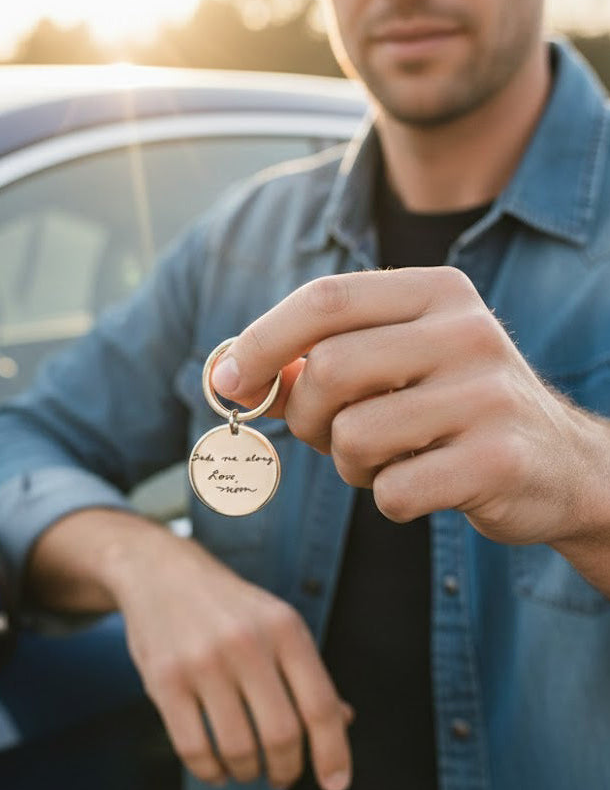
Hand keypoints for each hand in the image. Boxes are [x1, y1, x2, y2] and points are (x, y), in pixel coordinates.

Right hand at [97, 519, 353, 789]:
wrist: (159, 571)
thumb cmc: (225, 604)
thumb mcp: (275, 620)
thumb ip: (306, 671)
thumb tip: (344, 721)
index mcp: (284, 627)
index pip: (320, 705)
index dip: (333, 753)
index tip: (335, 783)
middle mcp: (246, 642)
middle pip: (282, 734)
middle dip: (286, 769)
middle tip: (281, 774)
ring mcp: (202, 661)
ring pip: (238, 748)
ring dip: (248, 772)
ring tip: (246, 767)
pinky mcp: (164, 679)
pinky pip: (193, 748)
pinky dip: (210, 772)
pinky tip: (217, 766)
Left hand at [212, 266, 603, 549]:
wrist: (560, 466)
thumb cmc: (451, 408)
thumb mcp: (392, 366)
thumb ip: (316, 361)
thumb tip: (232, 373)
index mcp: (436, 292)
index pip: (325, 298)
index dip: (261, 342)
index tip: (228, 381)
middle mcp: (467, 332)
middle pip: (328, 369)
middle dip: (305, 415)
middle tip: (324, 433)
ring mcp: (487, 395)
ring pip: (353, 436)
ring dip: (349, 463)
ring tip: (387, 458)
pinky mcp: (497, 460)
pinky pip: (393, 490)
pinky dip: (389, 497)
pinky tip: (423, 483)